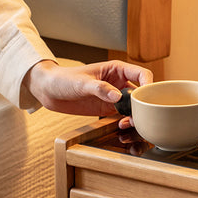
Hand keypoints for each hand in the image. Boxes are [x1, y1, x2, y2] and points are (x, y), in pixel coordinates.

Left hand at [24, 58, 152, 126]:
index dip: (149, 85)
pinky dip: (127, 124)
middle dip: (144, 106)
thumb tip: (117, 97)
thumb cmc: (64, 79)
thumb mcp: (82, 82)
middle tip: (138, 117)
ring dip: (136, 117)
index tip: (148, 97)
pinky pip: (123, 117)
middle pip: (142, 94)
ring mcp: (115, 98)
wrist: (49, 91)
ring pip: (134, 108)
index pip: (141, 74)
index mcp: (117, 69)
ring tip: (127, 124)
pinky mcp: (108, 110)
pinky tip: (122, 128)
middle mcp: (119, 83)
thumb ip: (100, 89)